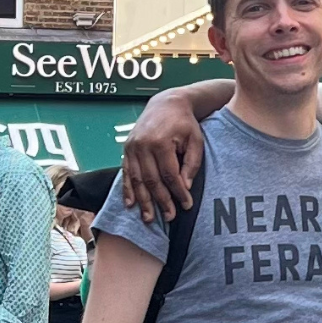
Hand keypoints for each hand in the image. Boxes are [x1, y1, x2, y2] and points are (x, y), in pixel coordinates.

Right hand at [121, 94, 206, 223]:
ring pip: (137, 179)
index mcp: (161, 142)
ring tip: (149, 218)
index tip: (186, 206)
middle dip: (161, 201)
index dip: (178, 193)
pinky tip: (131, 204)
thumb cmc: (184, 124)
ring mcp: (132, 147)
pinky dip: (128, 190)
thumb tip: (185, 187)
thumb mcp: (195, 141)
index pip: (170, 175)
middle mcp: (142, 145)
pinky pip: (126, 173)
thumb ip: (191, 164)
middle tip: (169, 218)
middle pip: (152, 180)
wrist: (166, 104)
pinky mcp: (127, 149)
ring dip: (143, 201)